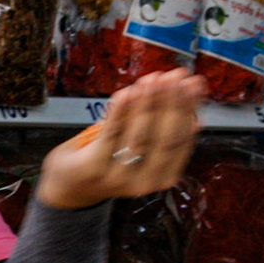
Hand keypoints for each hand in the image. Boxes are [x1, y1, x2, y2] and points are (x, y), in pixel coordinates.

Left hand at [36, 70, 204, 209]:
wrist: (70, 185)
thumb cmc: (111, 159)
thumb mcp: (142, 147)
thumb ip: (162, 123)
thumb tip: (186, 89)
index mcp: (165, 177)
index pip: (182, 139)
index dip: (190, 109)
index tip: (193, 84)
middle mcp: (146, 182)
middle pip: (165, 138)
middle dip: (172, 103)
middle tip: (175, 77)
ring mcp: (120, 177)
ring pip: (140, 135)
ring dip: (148, 104)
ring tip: (153, 80)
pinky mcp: (95, 167)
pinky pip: (111, 134)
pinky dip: (120, 112)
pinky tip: (127, 92)